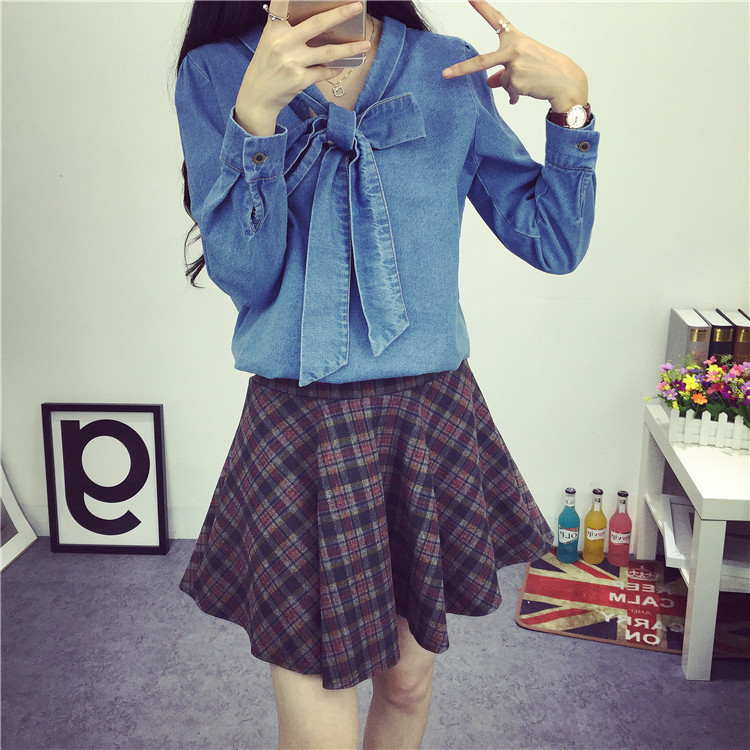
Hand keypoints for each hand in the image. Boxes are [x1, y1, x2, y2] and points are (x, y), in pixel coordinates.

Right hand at [235, 0, 370, 135]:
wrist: (257, 97)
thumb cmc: (266, 66)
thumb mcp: (270, 41)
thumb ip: (287, 29)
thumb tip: (318, 22)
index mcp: (275, 28)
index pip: (285, 3)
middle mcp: (283, 42)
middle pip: (317, 24)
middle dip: (340, 14)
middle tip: (357, 6)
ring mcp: (292, 61)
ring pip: (328, 52)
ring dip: (349, 48)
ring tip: (365, 45)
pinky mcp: (299, 79)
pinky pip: (324, 72)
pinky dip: (334, 70)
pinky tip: (342, 67)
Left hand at [442, 0, 587, 112]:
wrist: (566, 81)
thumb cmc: (545, 69)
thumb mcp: (523, 63)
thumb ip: (503, 71)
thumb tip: (488, 83)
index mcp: (516, 39)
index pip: (497, 20)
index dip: (482, 8)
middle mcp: (514, 49)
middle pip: (481, 62)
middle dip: (461, 70)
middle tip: (444, 74)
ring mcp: (515, 66)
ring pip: (502, 83)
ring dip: (514, 86)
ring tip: (531, 80)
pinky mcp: (517, 82)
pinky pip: (510, 93)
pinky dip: (517, 95)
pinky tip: (531, 88)